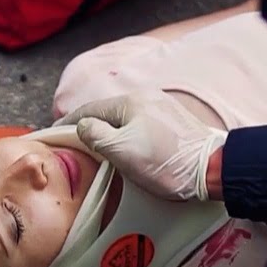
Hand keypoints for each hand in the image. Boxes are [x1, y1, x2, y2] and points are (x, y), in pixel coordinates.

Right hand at [55, 90, 226, 200]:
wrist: (214, 168)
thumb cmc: (167, 162)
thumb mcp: (121, 151)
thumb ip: (95, 135)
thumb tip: (82, 126)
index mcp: (130, 102)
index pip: (88, 110)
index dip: (67, 124)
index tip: (52, 134)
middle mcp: (146, 98)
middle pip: (106, 113)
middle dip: (88, 127)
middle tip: (71, 144)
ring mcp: (161, 109)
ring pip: (123, 120)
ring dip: (107, 132)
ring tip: (95, 149)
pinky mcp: (173, 122)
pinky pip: (139, 125)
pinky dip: (125, 135)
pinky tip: (124, 148)